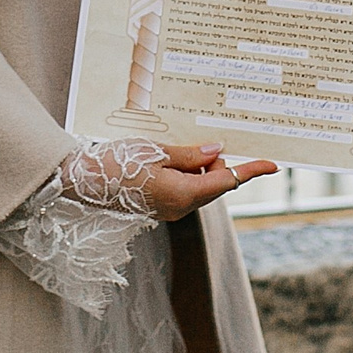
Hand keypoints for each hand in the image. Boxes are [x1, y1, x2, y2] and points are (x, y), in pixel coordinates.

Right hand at [61, 140, 277, 222]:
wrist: (80, 180)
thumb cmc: (116, 162)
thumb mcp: (155, 151)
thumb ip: (189, 155)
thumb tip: (216, 152)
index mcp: (183, 194)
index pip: (226, 181)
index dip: (250, 170)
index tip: (272, 164)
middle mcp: (179, 208)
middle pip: (213, 183)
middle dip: (213, 162)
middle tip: (194, 142)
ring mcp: (168, 211)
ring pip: (198, 186)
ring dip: (195, 167)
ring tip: (168, 150)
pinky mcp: (158, 208)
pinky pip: (183, 190)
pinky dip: (183, 174)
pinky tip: (164, 160)